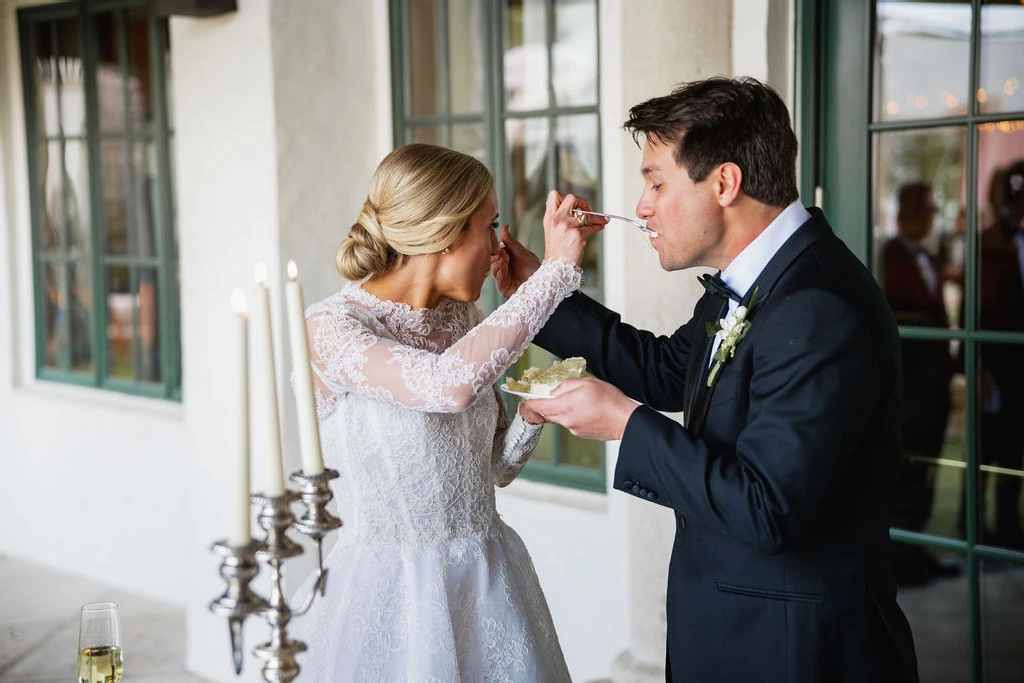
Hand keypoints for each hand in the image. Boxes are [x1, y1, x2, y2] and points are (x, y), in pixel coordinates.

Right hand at [492, 224, 540, 298]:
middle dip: (497, 255)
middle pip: (492, 259)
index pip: (496, 250)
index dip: (495, 246)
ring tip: (505, 259)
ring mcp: (503, 278)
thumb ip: (511, 242)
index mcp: (507, 258)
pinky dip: (500, 271)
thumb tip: (504, 227)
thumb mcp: (523, 253)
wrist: (543, 285)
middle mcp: (504, 268)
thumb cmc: (535, 270)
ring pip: (493, 269)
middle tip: (503, 252)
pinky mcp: (503, 288)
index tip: (496, 242)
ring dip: (498, 263)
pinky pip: (498, 279)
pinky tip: (504, 266)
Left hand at [522, 377, 638, 440]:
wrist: (625, 420)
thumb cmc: (609, 400)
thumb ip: (566, 385)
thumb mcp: (586, 382)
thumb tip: (554, 390)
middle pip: (546, 413)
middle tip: (553, 393)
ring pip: (558, 417)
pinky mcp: (580, 434)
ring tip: (578, 400)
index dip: (529, 401)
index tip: (525, 397)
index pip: (537, 406)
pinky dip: (572, 415)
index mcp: (564, 407)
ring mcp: (573, 429)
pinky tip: (586, 409)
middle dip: (546, 403)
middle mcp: (565, 420)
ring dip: (561, 409)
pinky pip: (569, 422)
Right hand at [542, 191, 606, 265]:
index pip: (554, 196)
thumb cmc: (557, 252)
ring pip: (586, 214)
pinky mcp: (577, 235)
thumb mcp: (552, 231)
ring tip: (601, 220)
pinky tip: (599, 227)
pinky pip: (591, 226)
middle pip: (571, 198)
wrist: (556, 269)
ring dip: (596, 217)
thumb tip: (579, 210)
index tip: (574, 205)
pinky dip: (598, 226)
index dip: (566, 198)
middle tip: (587, 210)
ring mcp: (566, 226)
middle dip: (582, 202)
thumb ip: (560, 219)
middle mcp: (556, 219)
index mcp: (549, 217)